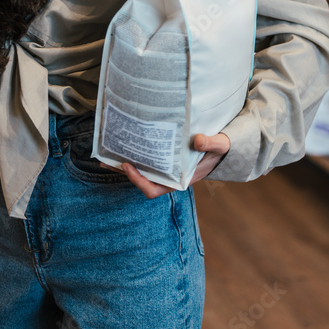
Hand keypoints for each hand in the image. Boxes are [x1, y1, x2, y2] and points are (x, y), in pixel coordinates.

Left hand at [102, 131, 230, 198]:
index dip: (138, 180)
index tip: (127, 164)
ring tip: (106, 149)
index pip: (153, 189)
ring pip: (140, 168)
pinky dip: (134, 150)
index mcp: (179, 180)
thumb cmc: (222, 149)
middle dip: (122, 170)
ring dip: (123, 161)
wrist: (224, 147)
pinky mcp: (164, 156)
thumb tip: (198, 140)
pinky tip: (125, 138)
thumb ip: (211, 144)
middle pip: (140, 178)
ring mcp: (165, 167)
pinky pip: (145, 157)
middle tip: (104, 158)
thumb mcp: (220, 145)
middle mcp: (168, 176)